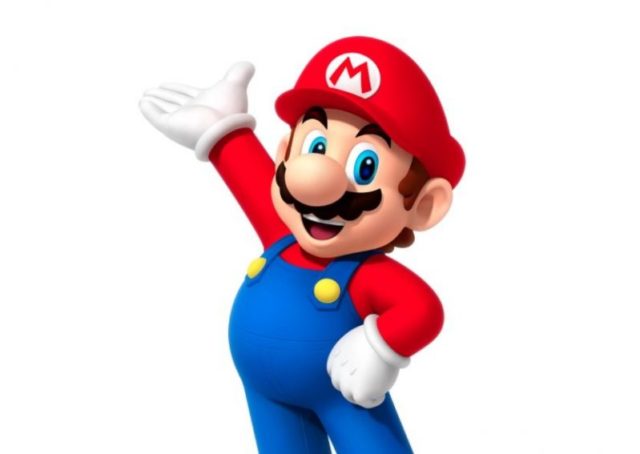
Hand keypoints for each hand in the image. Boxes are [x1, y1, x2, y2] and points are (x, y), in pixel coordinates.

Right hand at [139, 62, 255, 159]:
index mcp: (205, 104)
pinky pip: (156, 116)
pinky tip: (142, 103)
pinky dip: (149, 110)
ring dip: (155, 100)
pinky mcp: (170, 125)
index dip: (177, 89)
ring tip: (145, 95)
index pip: (187, 94)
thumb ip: (240, 73)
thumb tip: (249, 64)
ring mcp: (181, 119)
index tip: (165, 84)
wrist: (223, 131)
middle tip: (152, 90)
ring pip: (165, 108)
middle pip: (174, 102)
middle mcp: (192, 112)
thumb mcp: (235, 85)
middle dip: (163, 96)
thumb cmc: (230, 110)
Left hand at [326, 315, 409, 408]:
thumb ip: (352, 353)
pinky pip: (367, 403)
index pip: (334, 373)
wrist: (383, 340)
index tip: (358, 374)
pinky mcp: (359, 393)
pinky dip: (375, 400)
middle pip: (341, 386)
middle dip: (352, 385)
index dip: (346, 375)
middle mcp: (337, 373)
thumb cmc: (375, 336)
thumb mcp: (356, 342)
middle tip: (368, 383)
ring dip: (363, 394)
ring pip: (352, 397)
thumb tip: (360, 360)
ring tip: (377, 388)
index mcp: (334, 358)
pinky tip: (383, 394)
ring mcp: (346, 385)